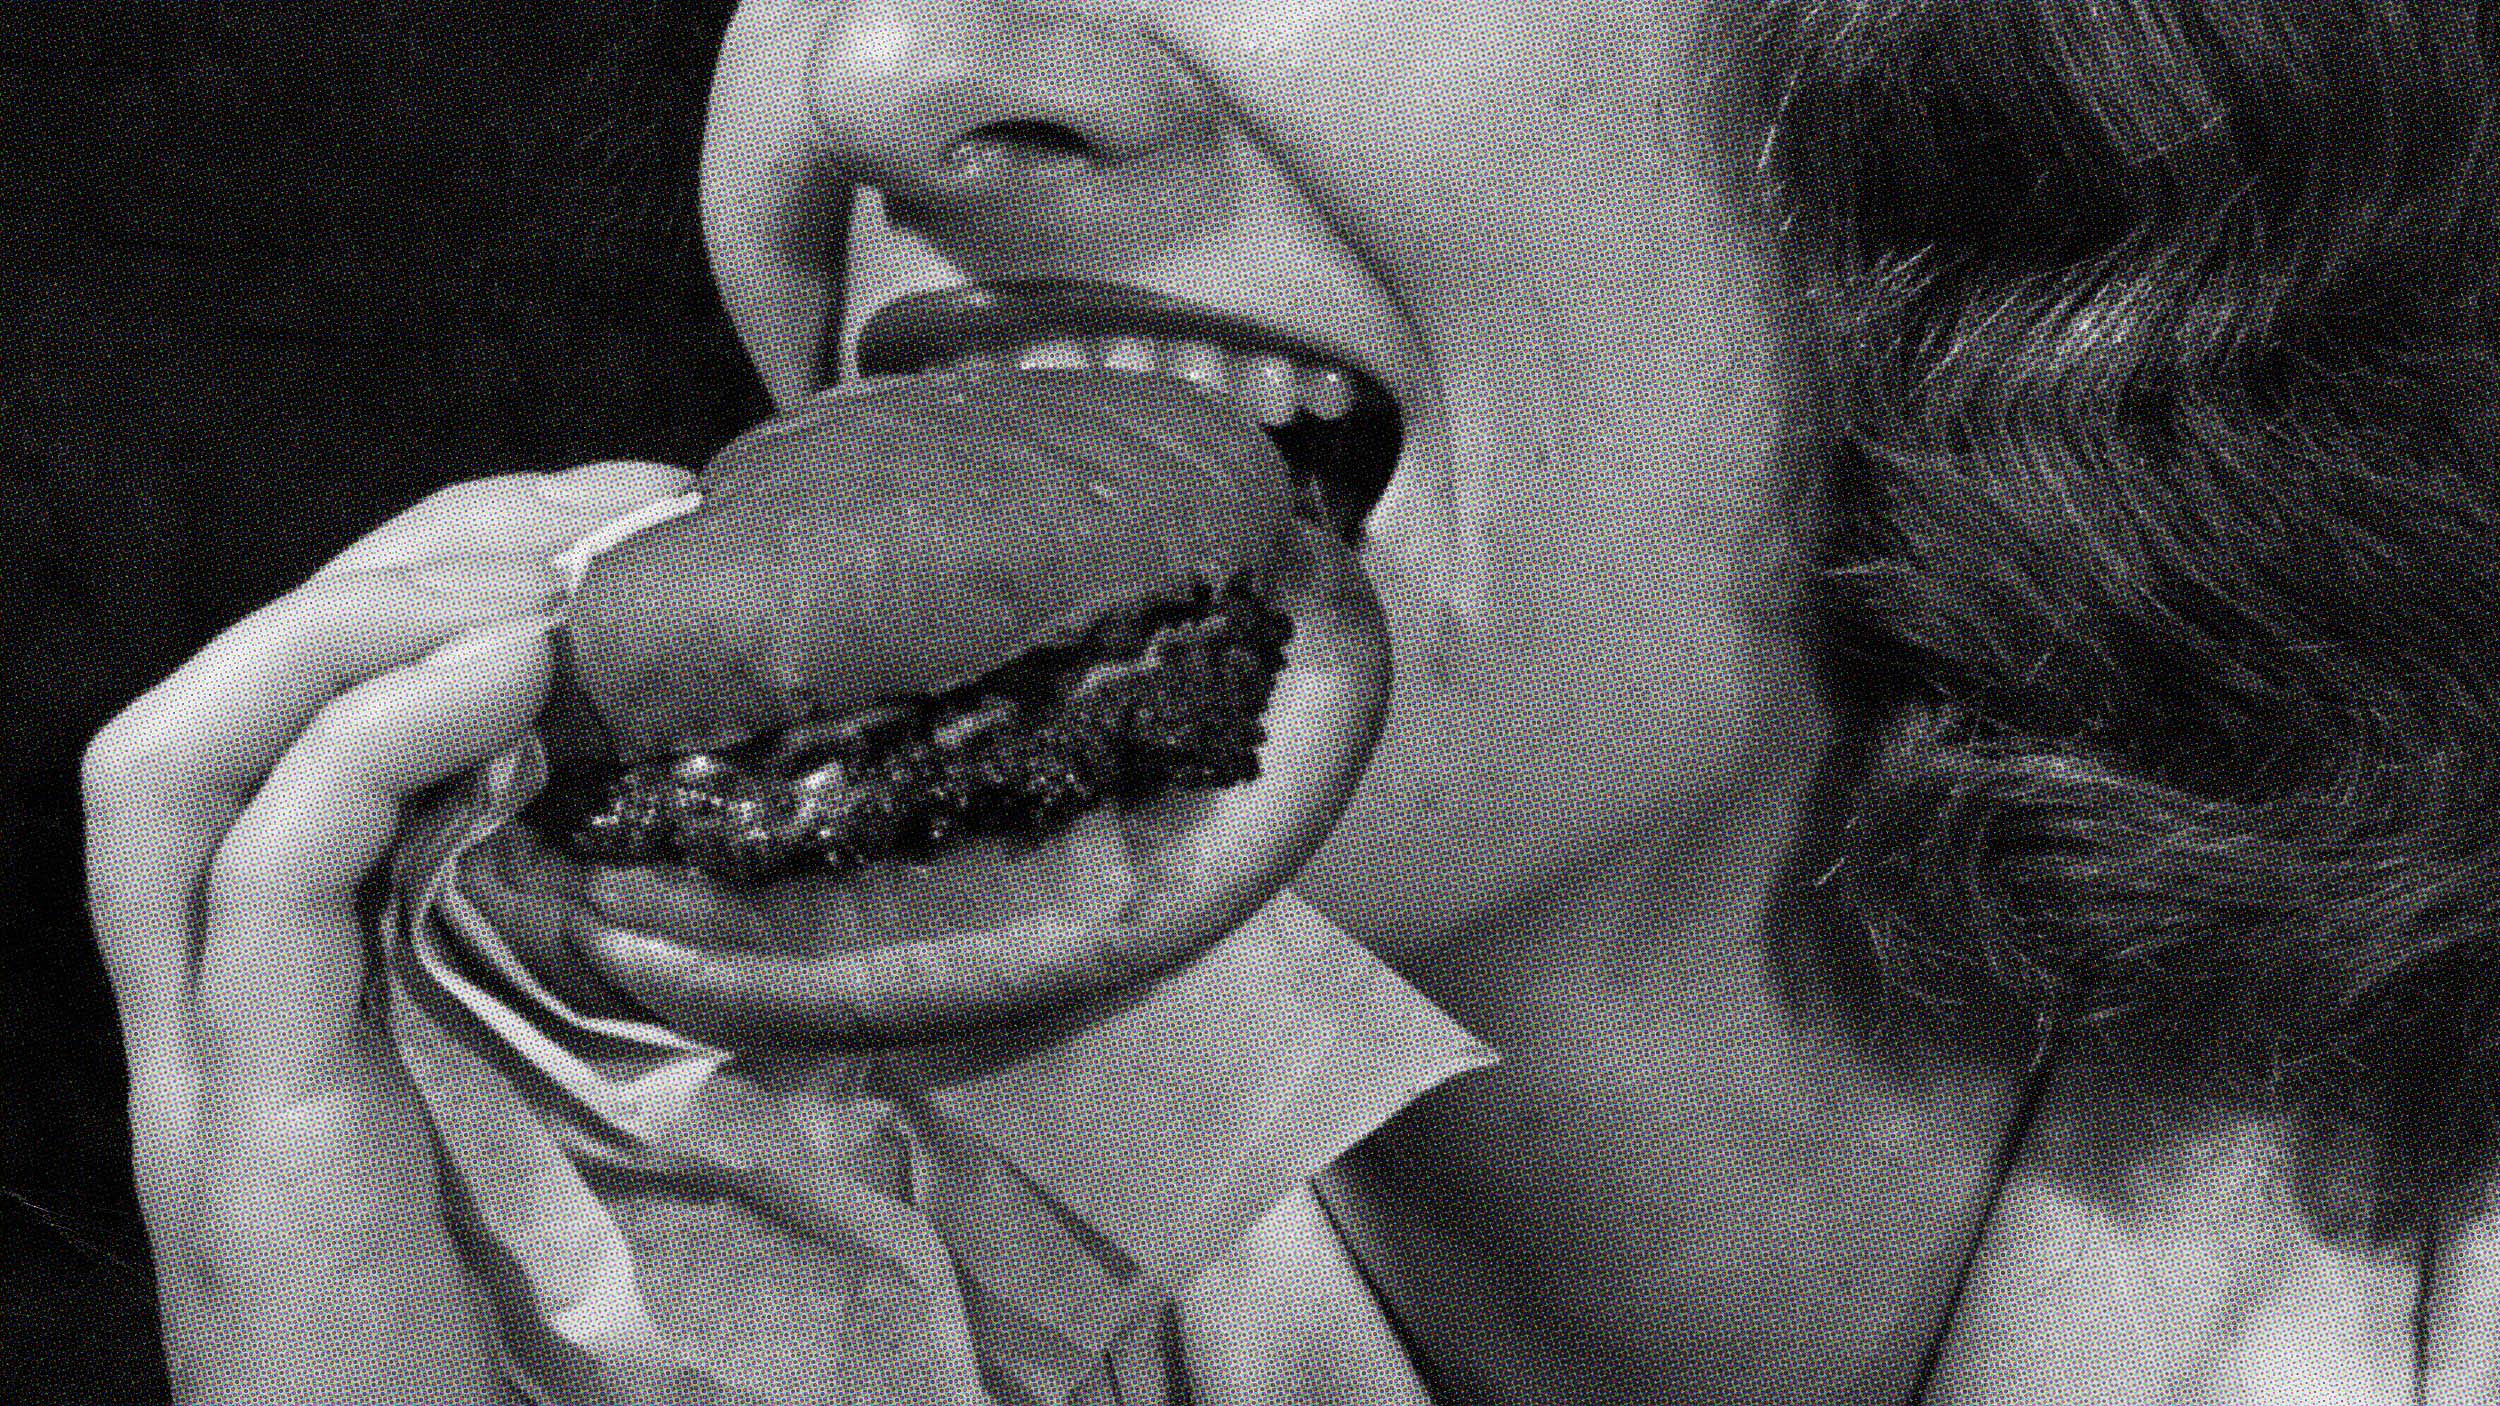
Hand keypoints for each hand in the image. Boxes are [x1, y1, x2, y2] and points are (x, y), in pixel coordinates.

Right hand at [83, 461, 691, 1403]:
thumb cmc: (472, 1320)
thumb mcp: (499, 1081)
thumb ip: (508, 935)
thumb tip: (621, 777)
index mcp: (261, 973)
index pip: (277, 705)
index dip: (415, 576)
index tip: (598, 526)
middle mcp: (196, 993)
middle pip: (213, 693)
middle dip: (397, 559)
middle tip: (597, 513)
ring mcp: (201, 1059)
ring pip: (175, 759)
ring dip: (356, 628)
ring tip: (541, 584)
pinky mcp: (254, 1128)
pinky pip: (263, 890)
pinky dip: (371, 751)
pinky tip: (512, 684)